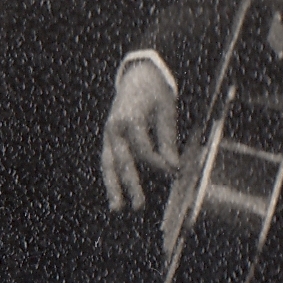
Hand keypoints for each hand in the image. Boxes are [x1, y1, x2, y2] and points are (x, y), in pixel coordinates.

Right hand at [100, 59, 179, 212]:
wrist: (138, 75)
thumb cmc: (155, 92)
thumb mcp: (166, 111)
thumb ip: (168, 140)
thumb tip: (174, 167)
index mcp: (130, 117)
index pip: (144, 149)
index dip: (159, 164)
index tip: (174, 172)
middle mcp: (114, 127)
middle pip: (123, 161)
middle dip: (131, 184)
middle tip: (139, 205)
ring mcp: (108, 133)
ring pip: (109, 164)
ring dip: (112, 187)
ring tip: (116, 208)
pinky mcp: (109, 137)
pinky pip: (108, 160)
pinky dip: (111, 177)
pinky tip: (116, 195)